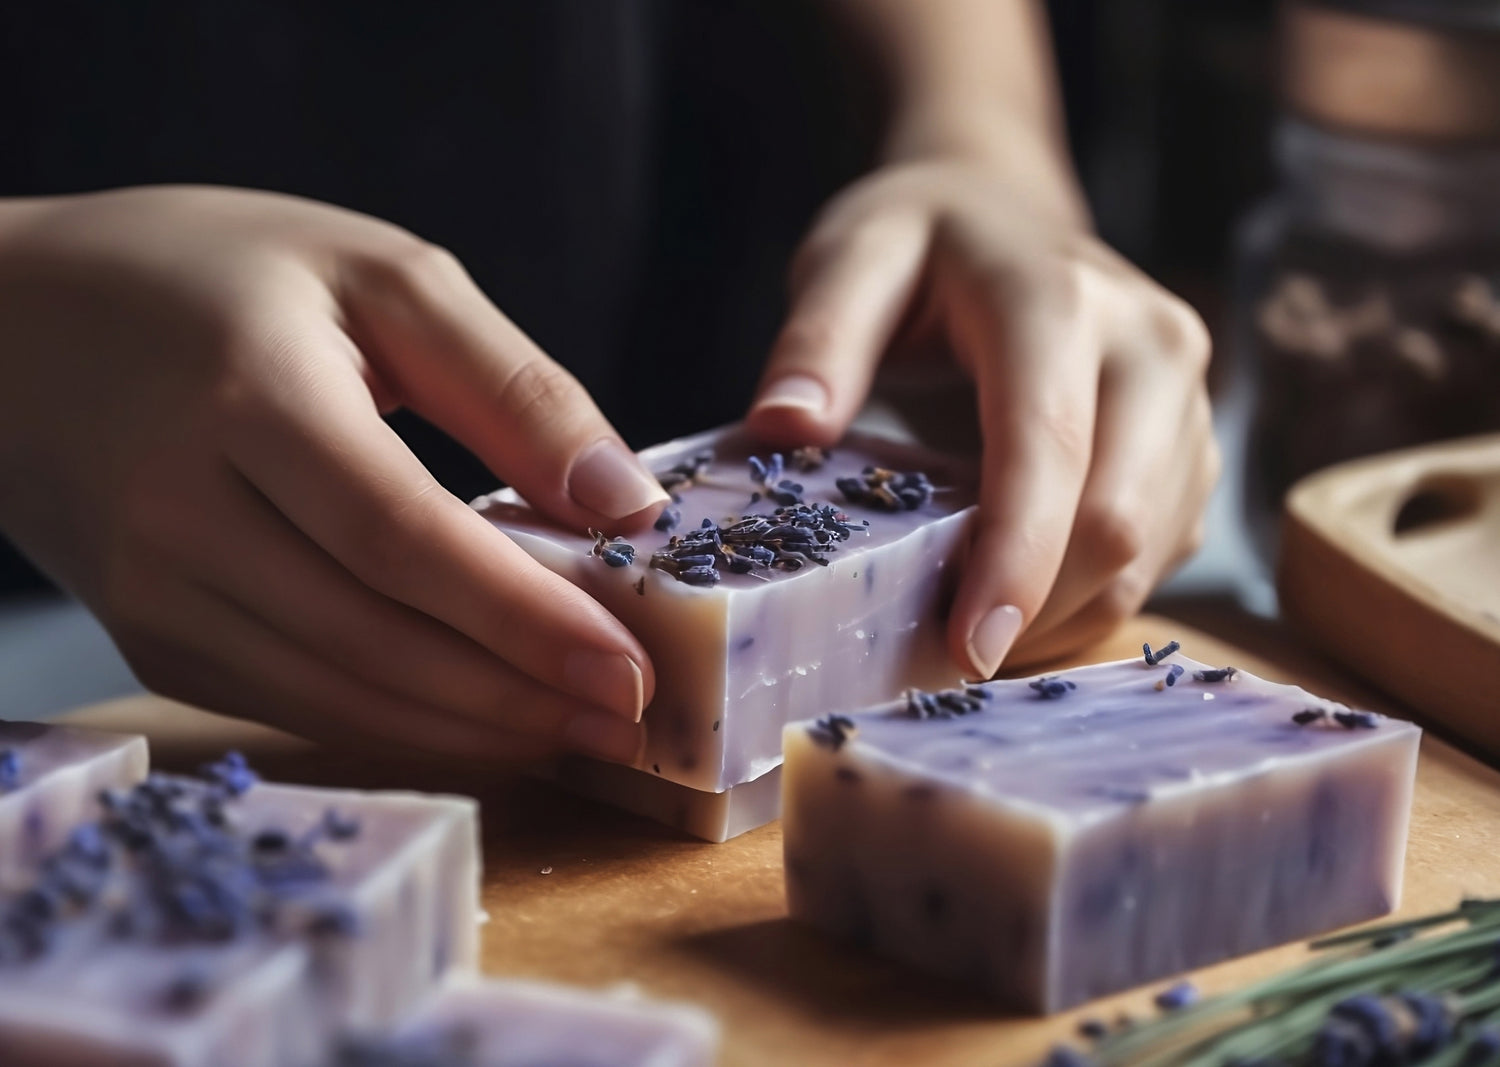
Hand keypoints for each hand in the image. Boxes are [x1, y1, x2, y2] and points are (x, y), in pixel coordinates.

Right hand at [0, 186, 669, 761]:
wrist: (15, 326)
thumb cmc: (214, 278)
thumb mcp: (379, 276)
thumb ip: (510, 386)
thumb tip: (624, 503)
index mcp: (248, 398)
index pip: (401, 537)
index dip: (520, 616)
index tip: (626, 666)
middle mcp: (184, 513)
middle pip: (376, 635)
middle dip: (516, 693)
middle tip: (629, 719)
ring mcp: (154, 592)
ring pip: (336, 693)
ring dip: (469, 727)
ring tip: (577, 732)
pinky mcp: (153, 637)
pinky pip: (292, 702)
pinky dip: (397, 722)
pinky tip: (479, 719)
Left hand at [747, 160, 1216, 674]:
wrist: (1008, 211)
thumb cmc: (921, 241)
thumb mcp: (852, 257)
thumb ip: (818, 337)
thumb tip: (783, 426)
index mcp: (1061, 299)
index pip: (1050, 448)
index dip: (1013, 561)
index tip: (965, 650)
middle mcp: (1152, 346)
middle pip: (1119, 518)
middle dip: (1036, 608)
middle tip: (943, 654)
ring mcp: (1189, 400)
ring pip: (1149, 553)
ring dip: (1062, 615)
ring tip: (969, 628)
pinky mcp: (1193, 448)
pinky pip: (1159, 555)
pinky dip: (1088, 599)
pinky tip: (1017, 598)